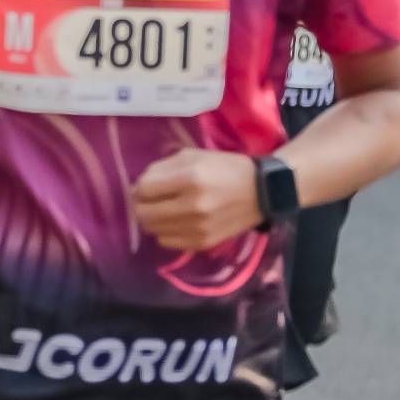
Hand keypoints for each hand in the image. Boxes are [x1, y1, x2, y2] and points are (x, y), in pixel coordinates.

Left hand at [129, 148, 265, 250]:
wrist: (262, 191)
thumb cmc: (224, 168)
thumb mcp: (192, 156)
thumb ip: (161, 169)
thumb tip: (137, 187)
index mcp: (191, 179)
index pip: (144, 189)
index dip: (141, 186)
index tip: (149, 184)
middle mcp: (193, 206)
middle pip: (144, 213)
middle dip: (141, 204)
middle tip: (150, 199)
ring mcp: (198, 228)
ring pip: (153, 229)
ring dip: (152, 219)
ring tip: (164, 209)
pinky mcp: (203, 243)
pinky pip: (166, 242)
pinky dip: (165, 231)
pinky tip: (176, 221)